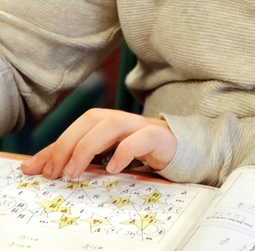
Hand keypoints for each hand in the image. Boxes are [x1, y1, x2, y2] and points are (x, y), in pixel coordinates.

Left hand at [20, 108, 177, 179]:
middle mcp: (124, 120)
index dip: (58, 143)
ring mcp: (143, 126)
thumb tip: (36, 166)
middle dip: (69, 142)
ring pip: (115, 123)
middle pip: (93, 118)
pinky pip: (143, 137)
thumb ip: (76, 157)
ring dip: (89, 145)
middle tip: (55, 172)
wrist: (181, 150)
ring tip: (75, 172)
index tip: (36, 168)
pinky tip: (113, 168)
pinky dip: (125, 151)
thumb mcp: (107, 155)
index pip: (79, 124)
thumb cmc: (141, 152)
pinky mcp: (160, 137)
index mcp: (110, 122)